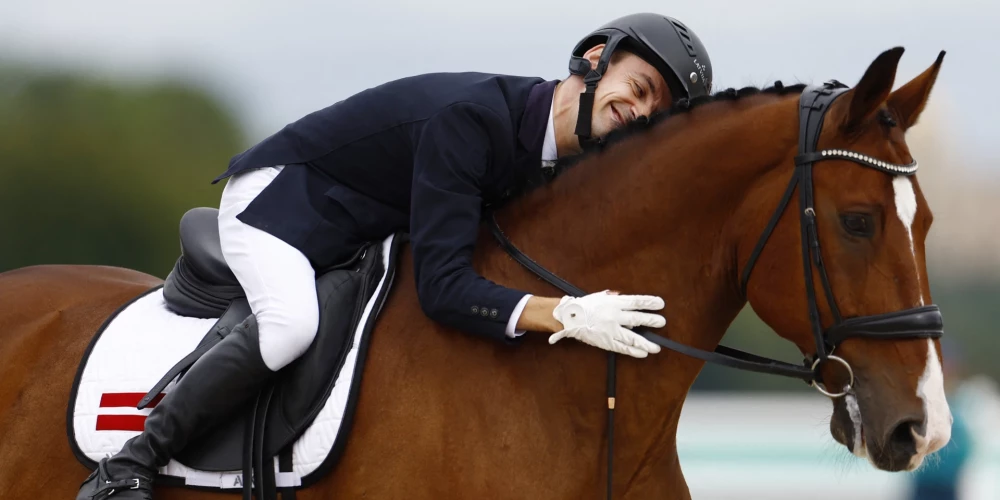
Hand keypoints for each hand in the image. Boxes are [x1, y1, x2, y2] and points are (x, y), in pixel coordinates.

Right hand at [549, 290, 664, 357]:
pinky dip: (633, 351)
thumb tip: (629, 301)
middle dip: (651, 321)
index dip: (649, 302)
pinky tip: (642, 353)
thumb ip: (616, 299)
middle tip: (661, 322)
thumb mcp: (601, 297)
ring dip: (646, 343)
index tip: (660, 304)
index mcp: (614, 302)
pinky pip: (622, 348)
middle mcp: (614, 316)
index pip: (636, 302)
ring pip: (632, 338)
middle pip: (637, 319)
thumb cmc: (585, 306)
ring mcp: (610, 330)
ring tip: (656, 347)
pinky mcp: (606, 341)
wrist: (569, 317)